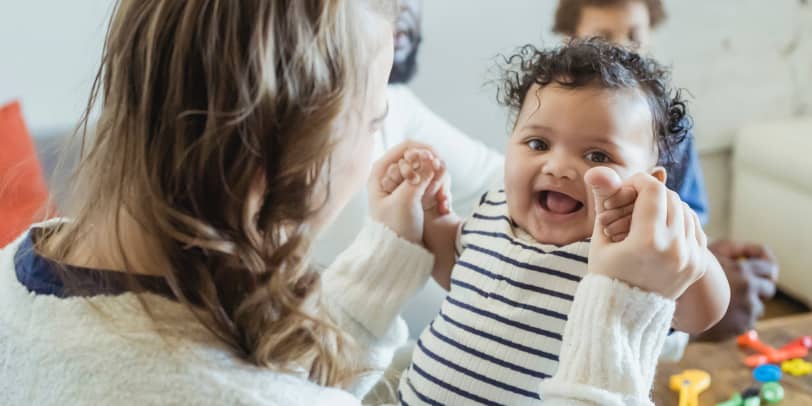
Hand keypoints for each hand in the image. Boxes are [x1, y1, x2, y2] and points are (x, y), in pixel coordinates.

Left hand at [368, 142, 441, 243]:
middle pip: (419, 156)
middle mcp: (391, 174)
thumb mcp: (406, 202)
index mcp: (380, 171)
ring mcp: (404, 184)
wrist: (397, 254)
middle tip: (439, 189)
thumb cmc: (395, 230)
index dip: (424, 151)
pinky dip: (440, 191)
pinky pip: (432, 183)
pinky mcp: (414, 194)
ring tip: (442, 201)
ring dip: (439, 181)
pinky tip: (443, 205)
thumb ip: (419, 177)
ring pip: (428, 170)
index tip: (437, 162)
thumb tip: (432, 157)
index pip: (406, 147)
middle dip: (433, 170)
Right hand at [585, 167, 706, 299]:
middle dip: (652, 194)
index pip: (654, 191)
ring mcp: (691, 258)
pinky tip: (662, 230)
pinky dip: (680, 222)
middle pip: (671, 198)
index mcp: (648, 242)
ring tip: (645, 218)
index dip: (639, 182)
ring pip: (685, 210)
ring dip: (666, 207)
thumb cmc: (606, 276)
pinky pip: (695, 228)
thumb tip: (597, 169)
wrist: (626, 317)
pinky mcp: (698, 264)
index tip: (626, 188)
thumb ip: (604, 201)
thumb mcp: (600, 239)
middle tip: (633, 203)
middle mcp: (675, 249)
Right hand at [694, 240, 778, 340]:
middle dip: (759, 286)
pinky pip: (748, 321)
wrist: (675, 304)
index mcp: (743, 271)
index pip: (770, 267)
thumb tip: (754, 253)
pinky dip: (738, 317)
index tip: (764, 269)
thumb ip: (735, 248)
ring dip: (748, 303)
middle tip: (743, 285)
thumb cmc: (692, 276)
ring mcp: (746, 311)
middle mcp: (749, 291)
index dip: (768, 266)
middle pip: (768, 289)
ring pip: (758, 306)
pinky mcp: (740, 327)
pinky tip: (722, 313)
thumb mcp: (711, 252)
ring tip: (727, 300)